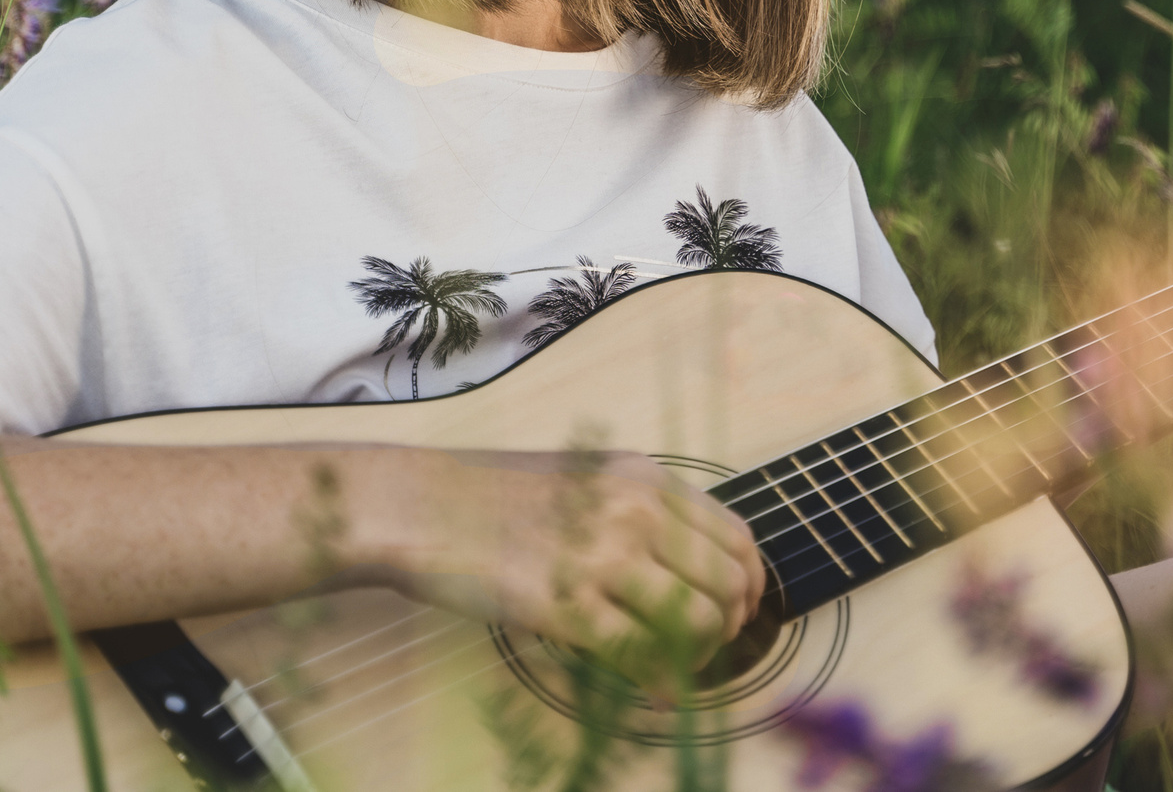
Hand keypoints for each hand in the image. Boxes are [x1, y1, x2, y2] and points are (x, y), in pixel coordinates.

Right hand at [381, 450, 765, 656]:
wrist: (423, 507)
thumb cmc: (495, 498)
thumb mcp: (588, 479)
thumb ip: (643, 513)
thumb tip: (694, 568)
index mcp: (646, 479)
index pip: (735, 537)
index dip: (749, 584)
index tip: (739, 609)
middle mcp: (636, 512)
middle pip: (727, 583)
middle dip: (727, 626)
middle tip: (705, 647)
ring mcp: (602, 558)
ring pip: (696, 622)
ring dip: (697, 656)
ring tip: (676, 667)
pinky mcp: (566, 607)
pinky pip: (640, 657)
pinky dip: (659, 683)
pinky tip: (655, 693)